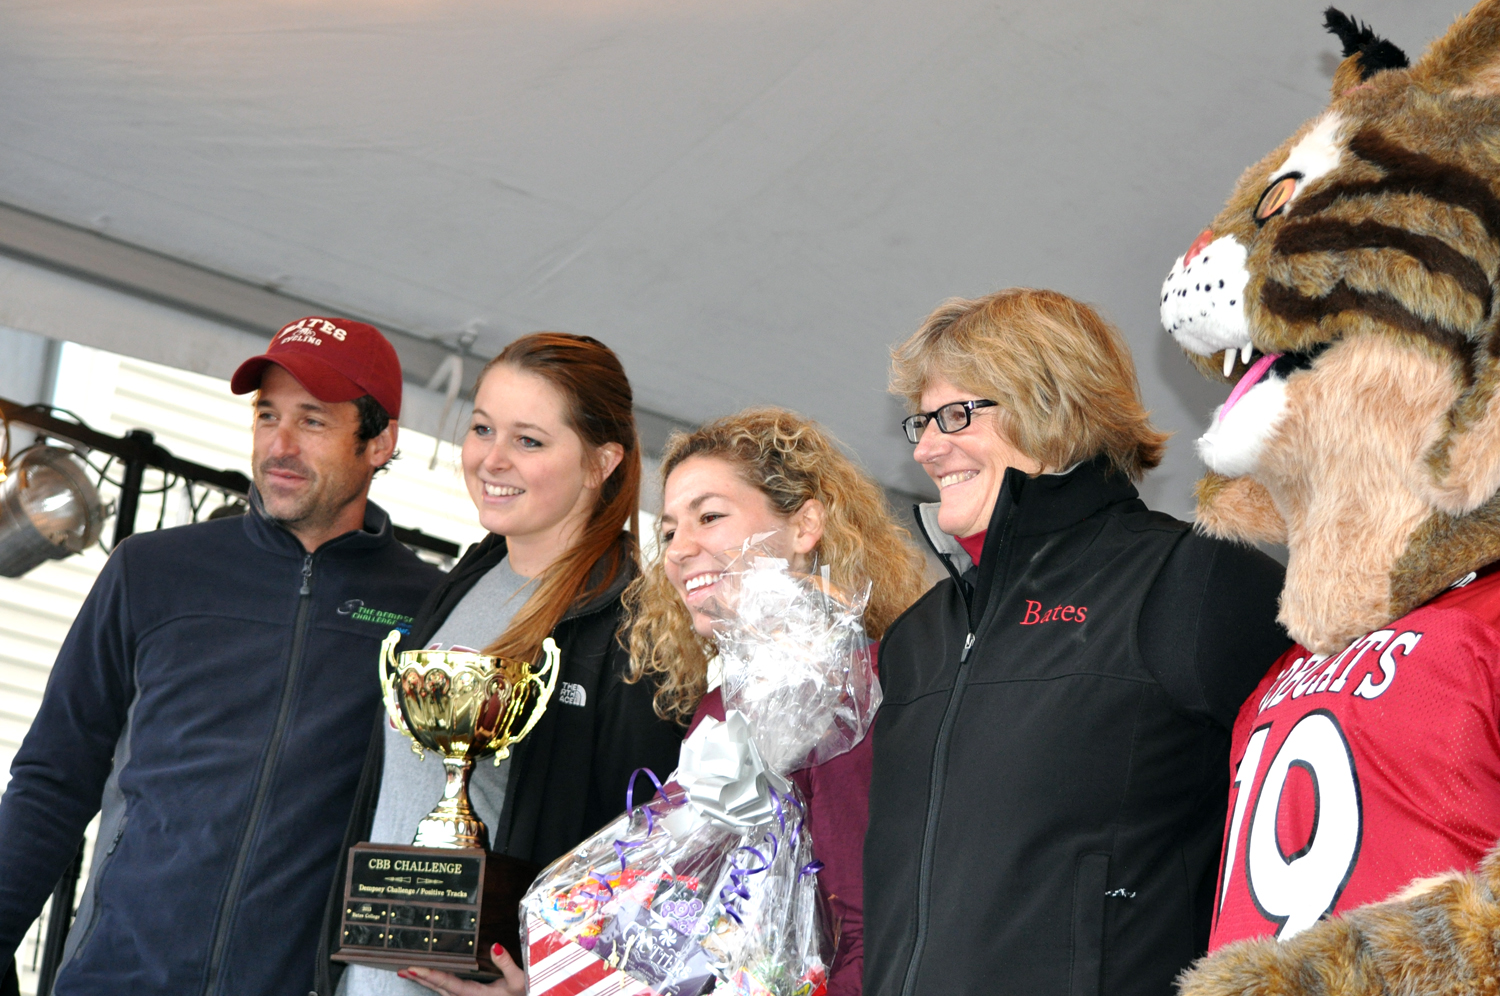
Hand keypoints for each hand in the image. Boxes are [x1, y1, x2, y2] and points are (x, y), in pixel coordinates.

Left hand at [398, 943, 524, 995]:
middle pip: (437, 988)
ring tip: (409, 972)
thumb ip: (506, 963)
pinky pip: (447, 991)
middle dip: (419, 978)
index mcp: (475, 994)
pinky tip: (429, 978)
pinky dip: (435, 983)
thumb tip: (495, 945)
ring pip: (440, 990)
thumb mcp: (519, 980)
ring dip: (424, 981)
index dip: (430, 975)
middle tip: (402, 969)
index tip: (413, 968)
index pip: (448, 983)